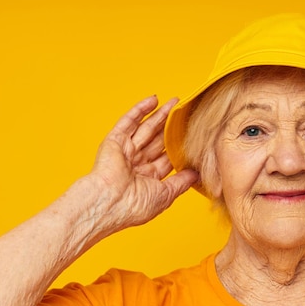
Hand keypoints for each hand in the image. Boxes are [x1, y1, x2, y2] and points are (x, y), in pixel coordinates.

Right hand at [89, 96, 198, 231]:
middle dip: (171, 127)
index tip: (193, 137)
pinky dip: (140, 110)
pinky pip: (129, 122)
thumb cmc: (134, 206)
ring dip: (160, 115)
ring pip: (146, 128)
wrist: (108, 203)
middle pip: (158, 140)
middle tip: (185, 113)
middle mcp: (136, 164)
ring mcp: (126, 151)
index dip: (179, 147)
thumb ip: (181, 182)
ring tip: (175, 102)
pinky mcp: (115, 141)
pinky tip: (153, 100)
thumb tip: (196, 174)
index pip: (166, 159)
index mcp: (147, 179)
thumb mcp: (165, 195)